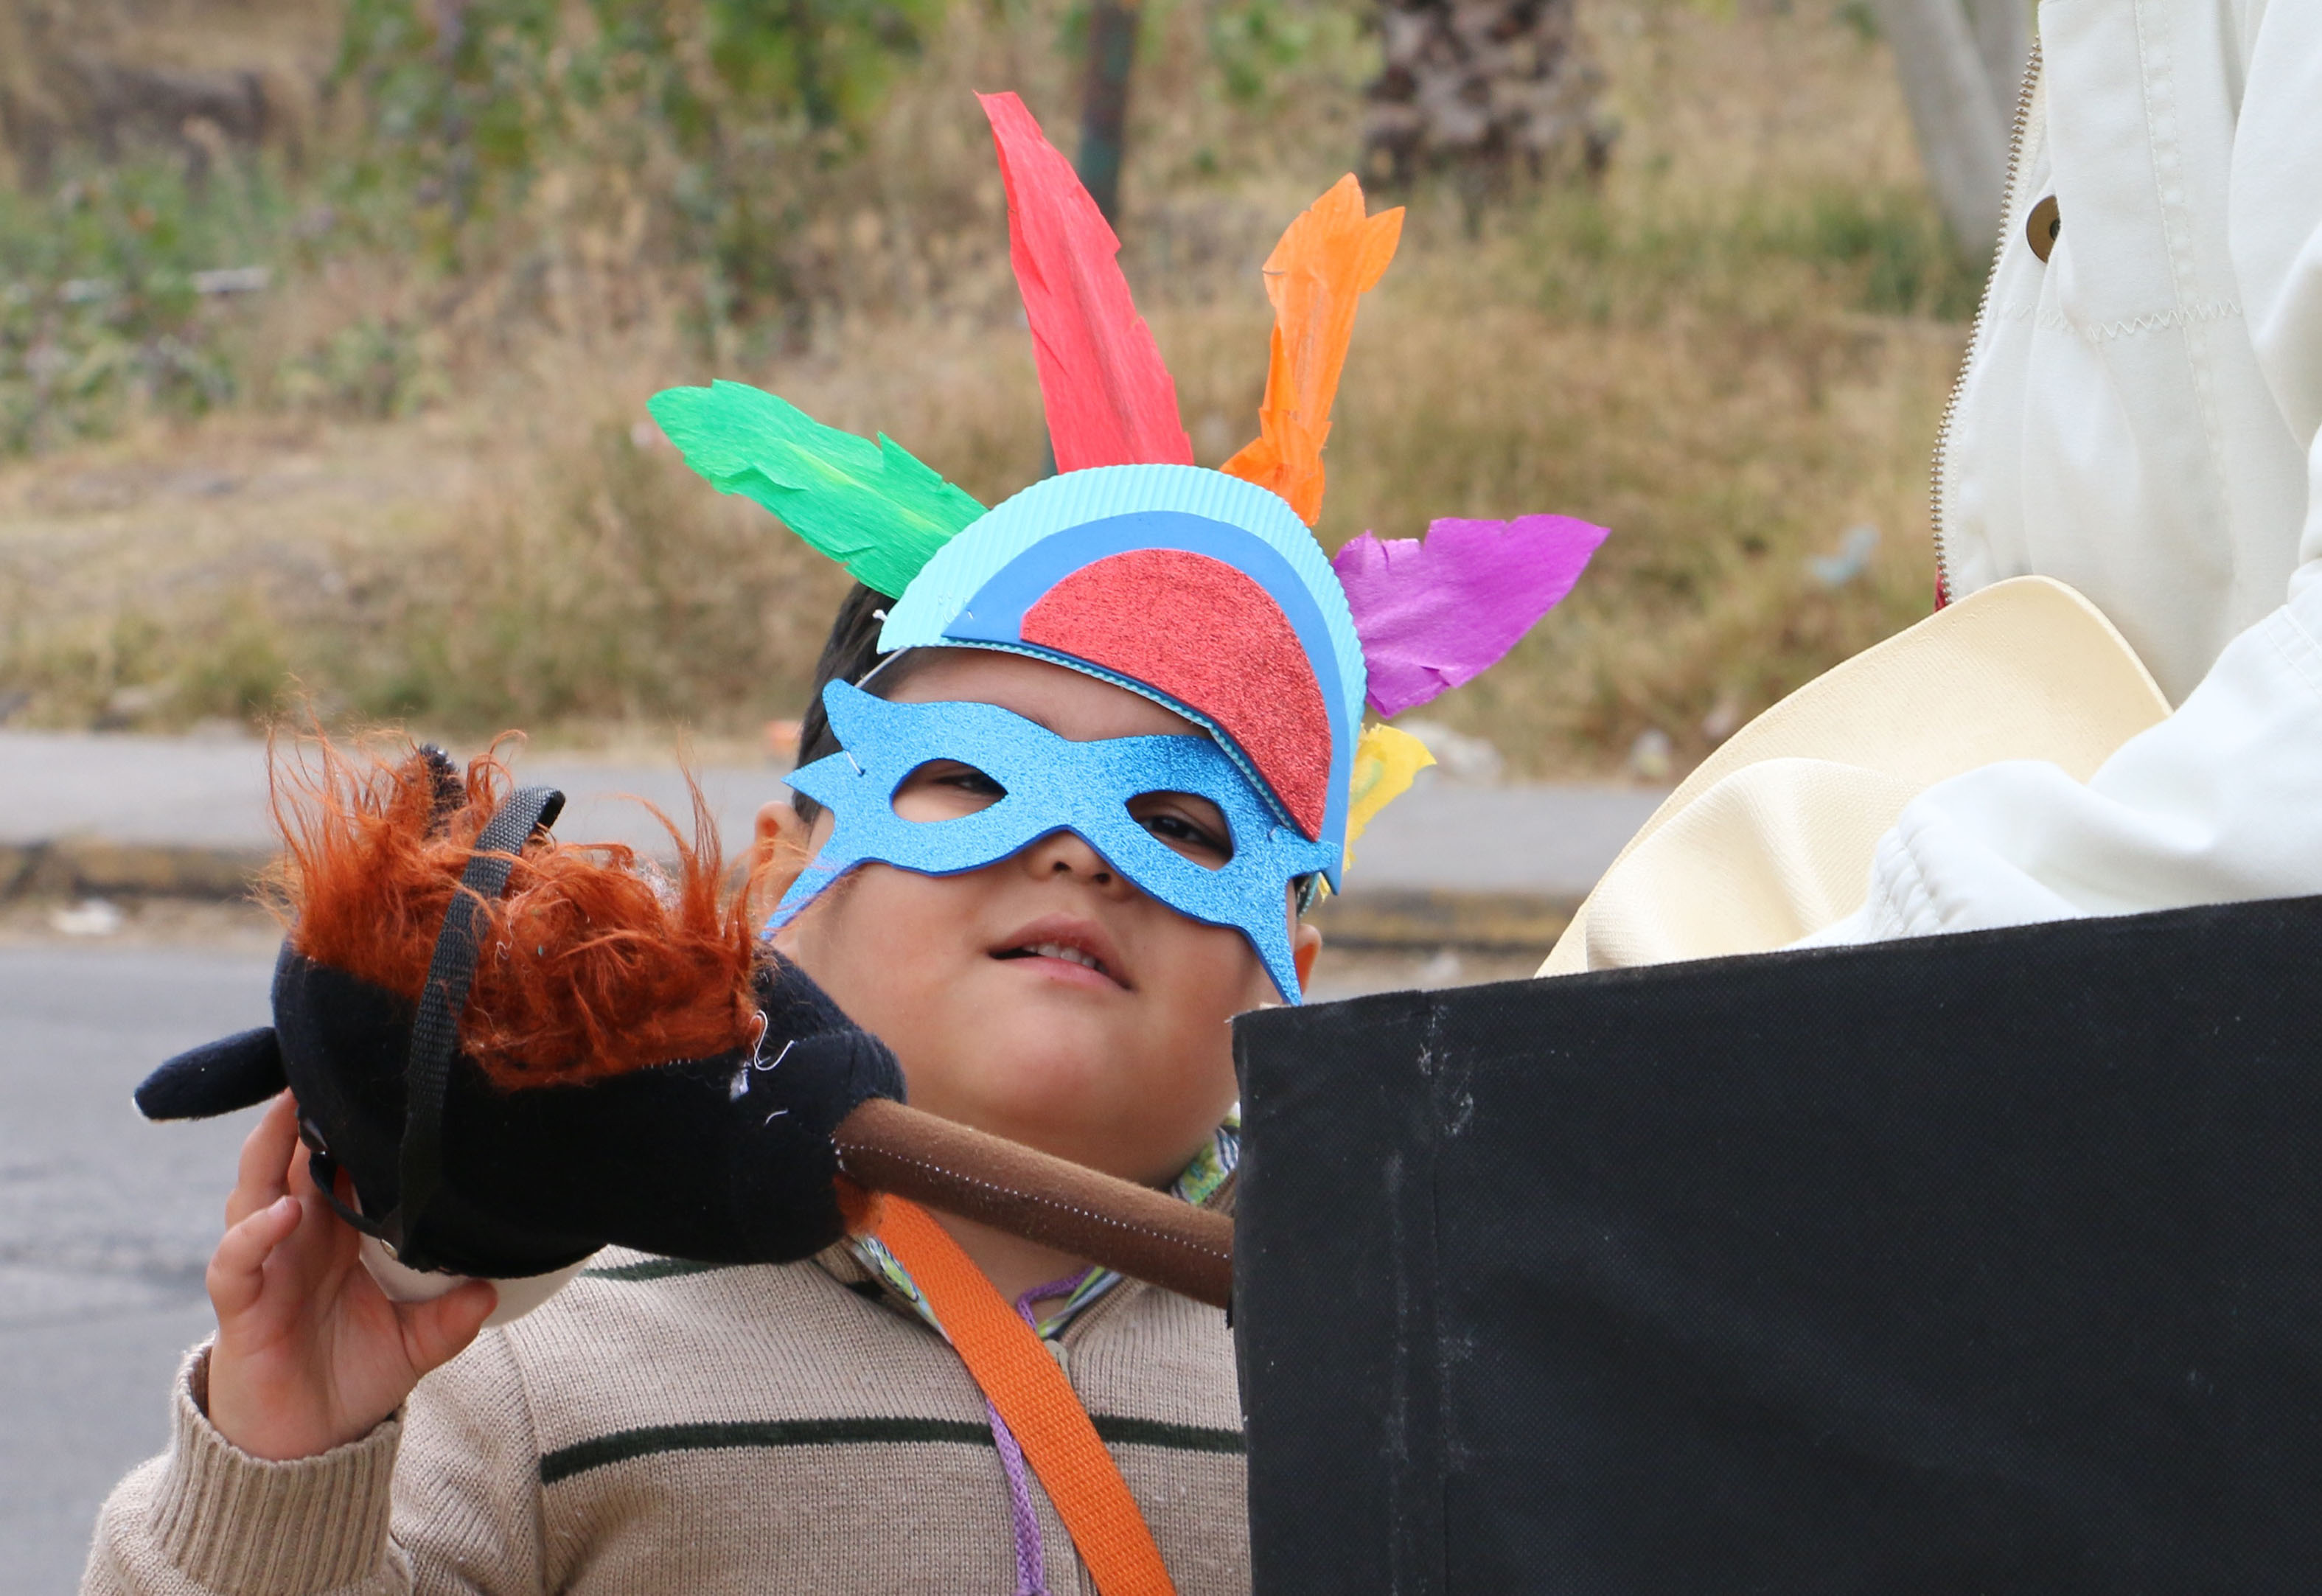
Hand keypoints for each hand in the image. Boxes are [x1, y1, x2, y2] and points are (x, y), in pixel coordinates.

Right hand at [204, 1092, 496, 1460]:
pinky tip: (282, 1214)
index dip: (357, 1120)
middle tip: (333, 1058)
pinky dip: (254, 1233)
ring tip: (295, 1106)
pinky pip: (235, 1259)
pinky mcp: (240, 1302)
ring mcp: (265, 1263)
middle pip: (294, 1153)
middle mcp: (298, 1234)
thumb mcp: (418, 1344)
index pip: (343, 1158)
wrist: (305, 1445)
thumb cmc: (355, 1376)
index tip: (386, 1076)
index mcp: (339, 1230)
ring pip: (255, 1188)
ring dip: (273, 1147)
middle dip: (308, 1108)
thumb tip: (491, 1287)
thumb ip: (451, 1316)